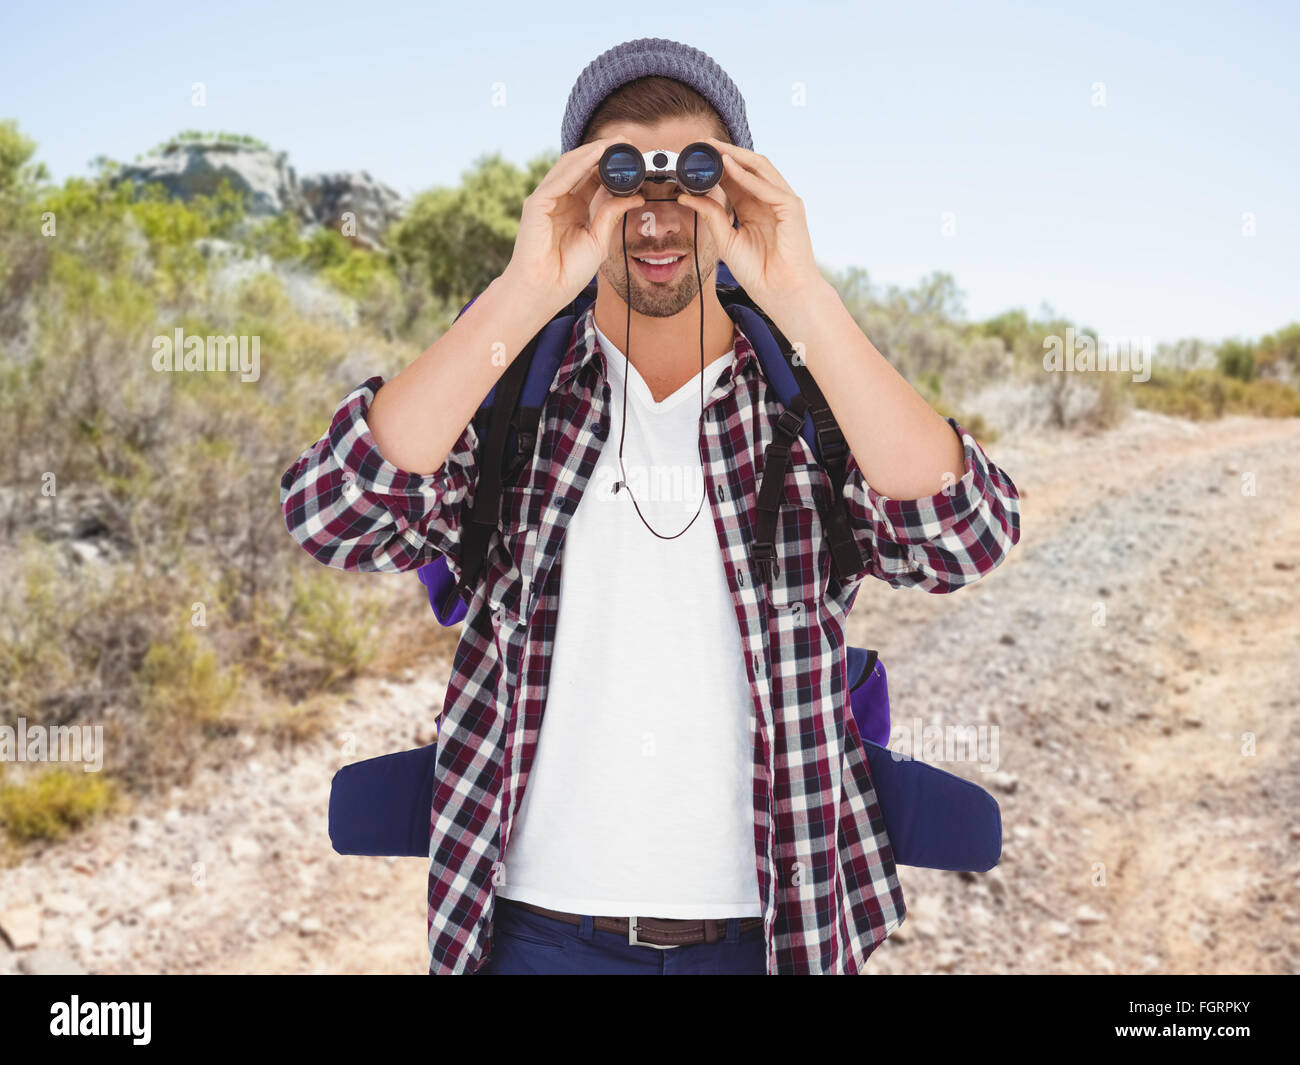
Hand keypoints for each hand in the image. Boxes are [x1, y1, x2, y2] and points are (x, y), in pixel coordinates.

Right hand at [500, 137, 645, 316]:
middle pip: (582, 166)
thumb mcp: (599, 241)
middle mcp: (560, 199)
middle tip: (627, 141)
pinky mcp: (536, 204)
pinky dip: (578, 165)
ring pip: (570, 166)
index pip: (593, 177)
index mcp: (575, 208)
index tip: (634, 155)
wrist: (545, 291)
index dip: (611, 165)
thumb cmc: (567, 272)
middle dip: (604, 151)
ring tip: (615, 142)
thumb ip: (612, 215)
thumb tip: (635, 196)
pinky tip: (596, 155)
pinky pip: (559, 179)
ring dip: (592, 151)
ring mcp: (547, 200)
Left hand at [674, 137, 825, 310]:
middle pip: (748, 169)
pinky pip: (767, 187)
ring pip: (759, 170)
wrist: (780, 293)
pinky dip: (747, 177)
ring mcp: (783, 202)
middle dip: (726, 154)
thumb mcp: (726, 240)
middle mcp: (769, 201)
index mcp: (754, 208)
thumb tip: (686, 197)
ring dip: (736, 157)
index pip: (735, 180)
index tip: (695, 158)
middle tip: (702, 145)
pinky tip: (729, 168)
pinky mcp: (792, 208)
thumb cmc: (759, 272)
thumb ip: (711, 216)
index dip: (716, 167)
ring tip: (714, 148)